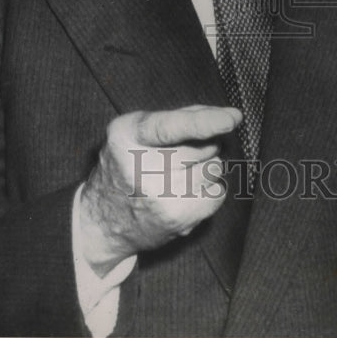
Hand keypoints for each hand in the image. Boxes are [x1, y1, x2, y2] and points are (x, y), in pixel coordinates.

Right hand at [78, 105, 241, 273]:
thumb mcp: (136, 130)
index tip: (232, 118)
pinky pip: (218, 193)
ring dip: (206, 167)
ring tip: (179, 174)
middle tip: (182, 154)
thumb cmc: (128, 163)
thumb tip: (227, 116)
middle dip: (205, 144)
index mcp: (127, 136)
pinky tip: (186, 192)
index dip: (204, 121)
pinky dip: (209, 190)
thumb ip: (178, 117)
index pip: (170, 127)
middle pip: (203, 146)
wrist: (104, 221)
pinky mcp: (177, 219)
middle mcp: (142, 168)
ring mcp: (161, 197)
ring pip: (214, 168)